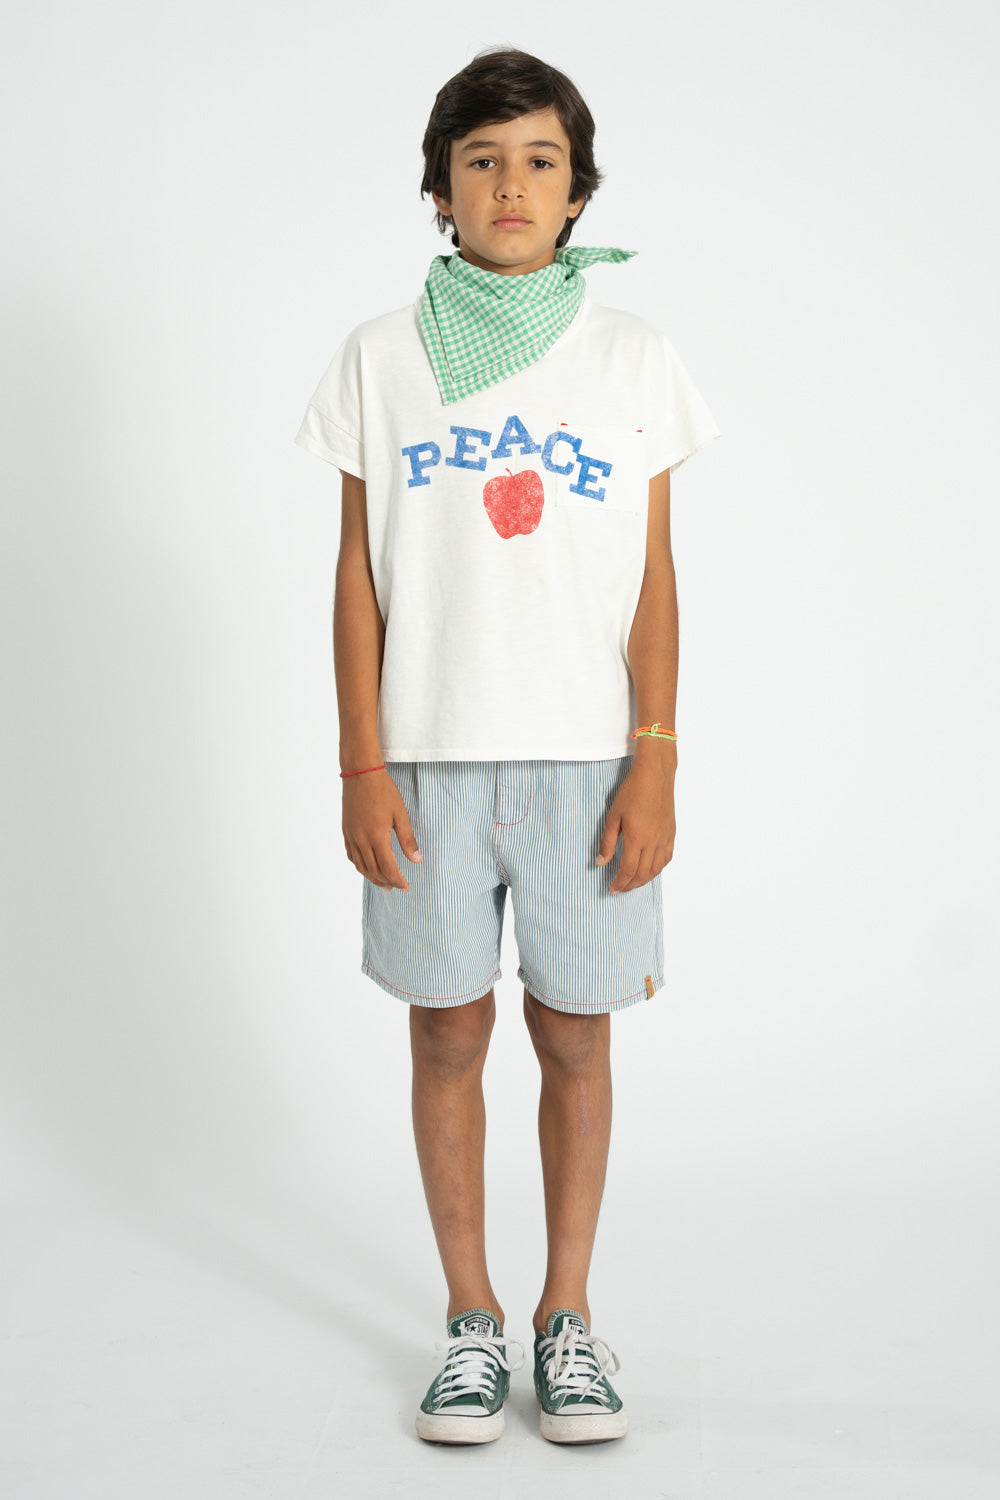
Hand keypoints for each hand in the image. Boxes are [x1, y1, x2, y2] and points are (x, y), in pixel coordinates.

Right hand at [342, 770, 421, 890]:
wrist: (361, 773)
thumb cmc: (383, 791)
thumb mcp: (400, 814)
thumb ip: (408, 839)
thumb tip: (416, 860)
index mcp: (377, 836)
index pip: (388, 868)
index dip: (398, 880)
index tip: (406, 886)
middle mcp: (361, 840)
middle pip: (374, 871)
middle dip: (386, 882)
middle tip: (396, 887)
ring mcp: (351, 836)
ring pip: (360, 866)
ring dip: (372, 877)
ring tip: (383, 883)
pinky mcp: (346, 831)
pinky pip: (351, 855)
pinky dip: (360, 866)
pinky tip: (367, 868)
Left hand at [595, 755, 675, 892]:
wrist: (655, 775)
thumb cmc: (632, 792)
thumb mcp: (613, 816)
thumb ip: (607, 842)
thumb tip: (600, 862)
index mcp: (636, 838)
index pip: (628, 870)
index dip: (619, 883)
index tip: (612, 889)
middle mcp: (653, 841)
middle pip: (643, 874)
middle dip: (630, 885)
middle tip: (620, 889)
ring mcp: (664, 838)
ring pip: (656, 869)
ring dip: (644, 880)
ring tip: (632, 883)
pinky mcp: (671, 833)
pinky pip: (667, 858)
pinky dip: (658, 868)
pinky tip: (650, 870)